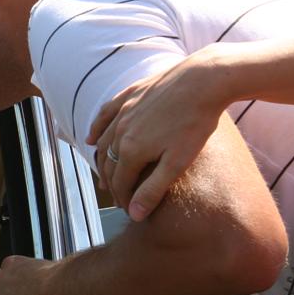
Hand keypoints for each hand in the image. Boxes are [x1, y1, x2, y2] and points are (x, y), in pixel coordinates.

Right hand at [87, 54, 225, 220]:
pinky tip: (91, 138)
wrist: (203, 80)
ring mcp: (121, 112)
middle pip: (109, 165)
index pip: (120, 183)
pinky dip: (95, 129)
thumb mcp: (177, 162)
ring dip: (102, 161)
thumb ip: (153, 189)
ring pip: (103, 142)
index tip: (129, 210)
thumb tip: (134, 214)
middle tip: (120, 197)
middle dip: (112, 184)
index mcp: (131, 151)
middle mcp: (119, 132)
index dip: (123, 200)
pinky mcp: (128, 96)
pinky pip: (104, 115)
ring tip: (106, 176)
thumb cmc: (195, 123)